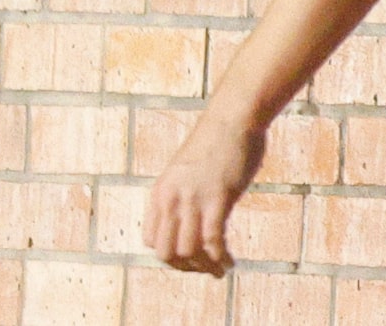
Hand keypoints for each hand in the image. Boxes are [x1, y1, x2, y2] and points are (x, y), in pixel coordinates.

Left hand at [144, 111, 264, 276]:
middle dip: (186, 268)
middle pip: (166, 253)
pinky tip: (230, 263)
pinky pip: (213, 241)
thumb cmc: (216, 140)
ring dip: (204, 268)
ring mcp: (193, 199)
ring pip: (189, 252)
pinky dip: (220, 259)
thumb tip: (193, 216)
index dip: (170, 256)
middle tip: (205, 269)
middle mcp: (171, 199)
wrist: (233, 116)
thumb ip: (184, 193)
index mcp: (160, 192)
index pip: (152, 241)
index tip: (191, 257)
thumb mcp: (187, 170)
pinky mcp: (217, 198)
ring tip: (220, 270)